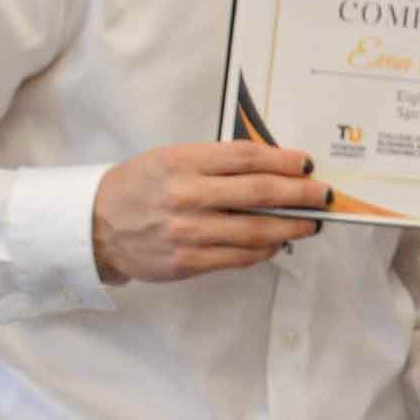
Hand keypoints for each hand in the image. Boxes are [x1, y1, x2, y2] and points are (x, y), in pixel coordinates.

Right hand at [91, 142, 325, 283]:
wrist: (95, 226)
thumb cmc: (139, 187)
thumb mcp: (170, 159)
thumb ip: (215, 162)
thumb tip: (270, 168)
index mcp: (183, 162)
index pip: (245, 157)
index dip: (282, 160)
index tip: (306, 163)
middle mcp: (187, 195)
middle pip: (259, 193)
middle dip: (300, 194)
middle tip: (324, 195)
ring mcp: (188, 231)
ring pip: (255, 230)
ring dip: (291, 226)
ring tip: (311, 222)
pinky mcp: (188, 261)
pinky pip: (238, 257)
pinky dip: (264, 250)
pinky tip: (278, 243)